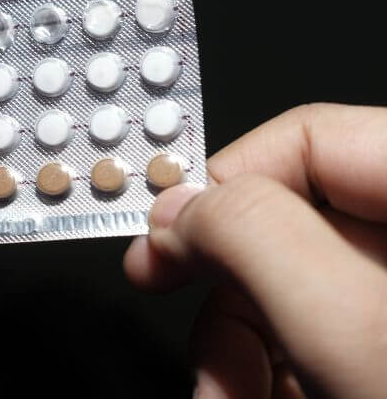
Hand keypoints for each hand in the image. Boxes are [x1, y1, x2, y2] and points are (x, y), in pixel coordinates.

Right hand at [124, 104, 386, 397]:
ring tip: (231, 395)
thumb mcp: (341, 316)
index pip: (306, 136)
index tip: (168, 247)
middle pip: (291, 221)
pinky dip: (278, 371)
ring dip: (241, 348)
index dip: (223, 187)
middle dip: (227, 294)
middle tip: (198, 350)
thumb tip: (178, 207)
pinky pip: (324, 336)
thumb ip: (249, 234)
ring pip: (297, 289)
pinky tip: (263, 395)